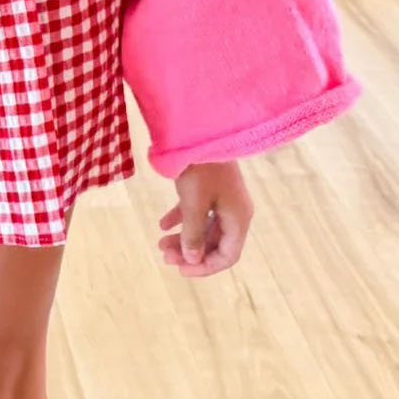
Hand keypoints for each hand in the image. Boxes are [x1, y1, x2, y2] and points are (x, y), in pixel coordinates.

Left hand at [157, 160, 253, 277]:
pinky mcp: (210, 187)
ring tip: (160, 243)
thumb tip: (192, 260)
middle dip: (190, 252)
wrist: (198, 128)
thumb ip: (193, 234)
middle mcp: (234, 210)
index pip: (228, 255)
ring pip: (204, 228)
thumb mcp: (194, 203)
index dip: (205, 267)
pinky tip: (163, 224)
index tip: (181, 270)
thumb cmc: (200, 167)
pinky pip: (197, 211)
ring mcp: (222, 198)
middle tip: (164, 255)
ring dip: (184, 238)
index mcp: (238, 217)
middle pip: (214, 243)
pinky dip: (181, 219)